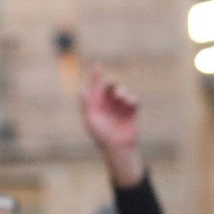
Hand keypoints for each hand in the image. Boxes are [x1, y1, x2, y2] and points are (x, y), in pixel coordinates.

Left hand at [79, 68, 144, 187]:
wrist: (118, 147)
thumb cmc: (101, 136)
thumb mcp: (91, 120)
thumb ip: (86, 106)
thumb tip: (80, 91)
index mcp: (96, 104)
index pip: (95, 87)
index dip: (95, 77)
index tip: (96, 67)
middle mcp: (108, 103)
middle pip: (110, 86)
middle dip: (111, 82)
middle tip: (111, 83)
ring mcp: (120, 105)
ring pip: (122, 90)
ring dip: (121, 91)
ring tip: (120, 97)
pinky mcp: (132, 110)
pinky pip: (133, 98)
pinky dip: (131, 99)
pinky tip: (128, 103)